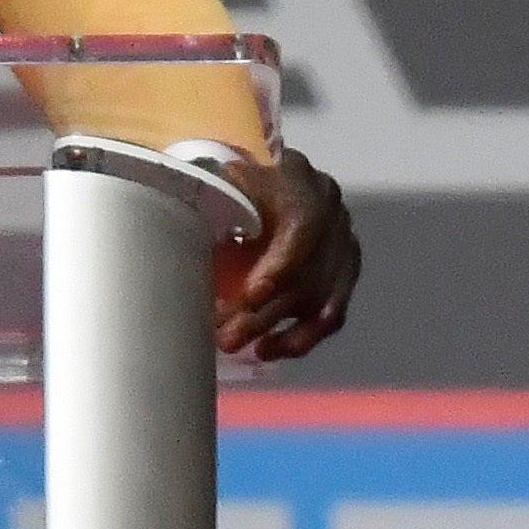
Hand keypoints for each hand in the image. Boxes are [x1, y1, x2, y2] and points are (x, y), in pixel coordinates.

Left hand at [215, 144, 356, 362]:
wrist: (264, 180)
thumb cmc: (233, 183)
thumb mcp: (219, 183)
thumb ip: (209, 206)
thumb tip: (182, 244)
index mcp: (300, 180)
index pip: (303, 227)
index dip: (281, 266)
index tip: (251, 297)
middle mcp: (330, 211)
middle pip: (309, 270)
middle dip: (266, 311)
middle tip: (226, 336)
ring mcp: (343, 243)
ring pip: (323, 298)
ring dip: (281, 330)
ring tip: (237, 346)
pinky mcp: (345, 272)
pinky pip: (332, 313)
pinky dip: (302, 337)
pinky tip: (267, 349)